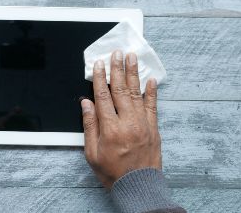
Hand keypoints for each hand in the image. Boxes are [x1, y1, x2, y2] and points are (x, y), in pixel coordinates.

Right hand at [80, 50, 161, 188]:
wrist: (138, 186)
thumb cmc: (113, 172)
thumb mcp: (92, 153)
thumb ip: (90, 126)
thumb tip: (86, 104)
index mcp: (110, 129)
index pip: (103, 96)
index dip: (100, 78)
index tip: (99, 65)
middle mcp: (128, 123)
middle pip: (121, 90)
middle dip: (118, 69)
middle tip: (117, 53)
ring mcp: (143, 124)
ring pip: (137, 93)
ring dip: (134, 74)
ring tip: (132, 58)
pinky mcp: (153, 128)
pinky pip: (153, 106)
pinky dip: (151, 92)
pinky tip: (150, 80)